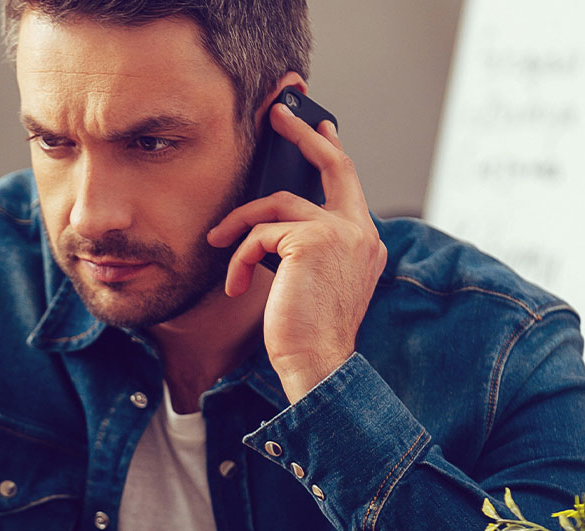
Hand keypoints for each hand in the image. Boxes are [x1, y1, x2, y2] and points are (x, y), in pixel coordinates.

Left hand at [208, 102, 385, 402]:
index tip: (321, 128)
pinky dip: (238, 257)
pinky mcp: (313, 240)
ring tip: (219, 245)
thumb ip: (303, 246)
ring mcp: (341, 232)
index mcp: (365, 241)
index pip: (349, 184)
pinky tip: (234, 285)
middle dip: (302, 134)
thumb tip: (268, 222)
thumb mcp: (309, 281)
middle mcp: (361, 231)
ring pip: (277, 205)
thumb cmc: (306, 331)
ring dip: (240, 225)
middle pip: (333, 165)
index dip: (331, 152)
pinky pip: (260, 234)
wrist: (317, 363)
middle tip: (276, 114)